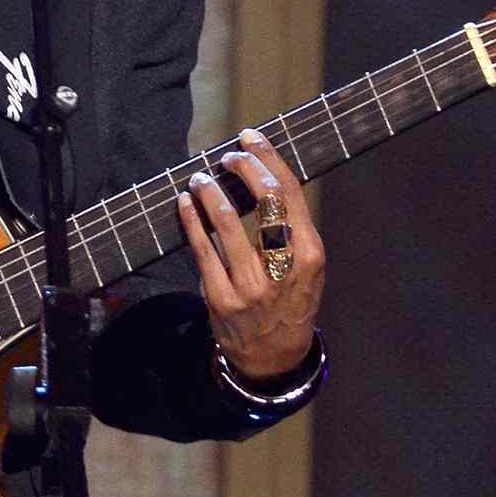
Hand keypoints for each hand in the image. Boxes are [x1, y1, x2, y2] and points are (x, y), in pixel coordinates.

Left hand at [175, 128, 323, 381]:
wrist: (275, 358)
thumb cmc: (290, 300)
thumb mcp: (307, 267)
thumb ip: (291, 228)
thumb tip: (262, 174)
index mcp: (310, 254)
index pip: (289, 192)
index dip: (268, 158)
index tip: (250, 139)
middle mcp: (284, 267)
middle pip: (264, 199)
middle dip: (242, 167)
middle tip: (227, 157)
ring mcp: (251, 285)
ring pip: (226, 221)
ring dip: (208, 191)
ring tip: (199, 179)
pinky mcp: (221, 298)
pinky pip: (201, 248)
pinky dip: (190, 219)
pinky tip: (185, 204)